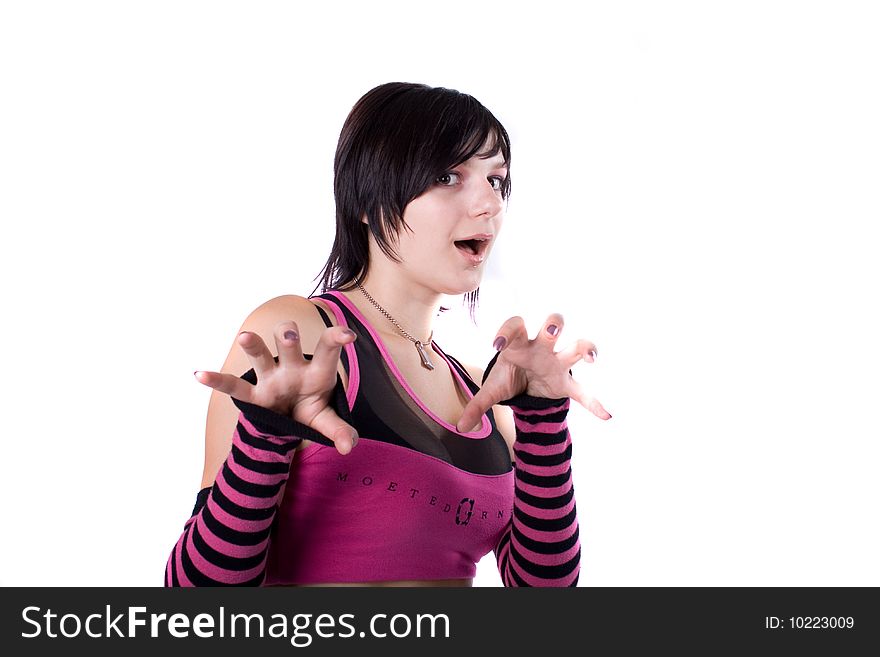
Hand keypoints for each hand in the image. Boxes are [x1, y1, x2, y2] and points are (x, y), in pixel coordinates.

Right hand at [195, 322, 359, 454]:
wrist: (289, 416)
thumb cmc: (310, 408)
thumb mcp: (326, 420)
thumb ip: (339, 430)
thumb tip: (348, 446)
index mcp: (316, 371)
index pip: (327, 347)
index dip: (336, 337)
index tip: (348, 336)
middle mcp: (291, 367)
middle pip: (288, 343)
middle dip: (287, 337)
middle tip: (289, 337)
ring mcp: (270, 378)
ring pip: (260, 355)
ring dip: (253, 346)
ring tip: (244, 337)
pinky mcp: (253, 394)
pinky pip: (233, 385)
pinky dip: (217, 380)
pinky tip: (200, 375)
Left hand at [456, 314, 610, 432]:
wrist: (526, 383)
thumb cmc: (509, 375)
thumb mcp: (492, 389)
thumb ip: (477, 405)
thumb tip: (461, 428)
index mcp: (519, 344)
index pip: (515, 325)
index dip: (507, 330)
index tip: (495, 344)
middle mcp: (541, 348)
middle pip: (552, 325)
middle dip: (554, 324)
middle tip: (551, 331)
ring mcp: (557, 363)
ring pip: (576, 346)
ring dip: (585, 348)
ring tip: (591, 358)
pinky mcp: (567, 383)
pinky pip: (582, 392)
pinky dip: (593, 403)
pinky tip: (605, 415)